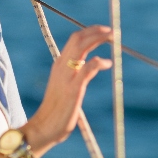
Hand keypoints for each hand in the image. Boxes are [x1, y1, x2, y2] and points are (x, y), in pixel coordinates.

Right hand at [23, 26, 112, 152]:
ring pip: (81, 47)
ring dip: (98, 39)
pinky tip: (108, 63)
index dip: (90, 31)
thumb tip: (92, 65)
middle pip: (78, 38)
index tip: (104, 31)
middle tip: (112, 31)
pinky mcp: (73, 89)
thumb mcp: (66, 85)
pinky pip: (87, 68)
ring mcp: (66, 76)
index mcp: (59, 64)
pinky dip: (99, 62)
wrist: (43, 127)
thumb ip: (76, 73)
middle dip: (96, 31)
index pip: (75, 39)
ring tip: (113, 39)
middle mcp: (61, 66)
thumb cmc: (56, 109)